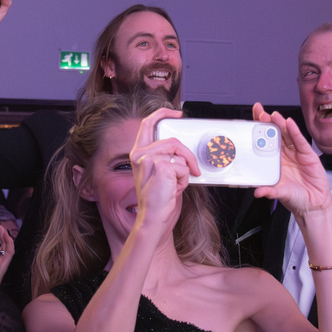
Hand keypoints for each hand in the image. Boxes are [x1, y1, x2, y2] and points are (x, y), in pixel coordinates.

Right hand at [129, 109, 198, 241]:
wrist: (153, 218)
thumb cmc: (158, 200)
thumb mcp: (161, 174)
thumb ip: (166, 158)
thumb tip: (183, 151)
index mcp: (138, 154)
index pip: (147, 124)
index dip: (162, 114)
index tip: (176, 114)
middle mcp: (141, 155)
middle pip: (173, 140)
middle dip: (188, 155)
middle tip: (193, 169)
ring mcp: (149, 159)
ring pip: (180, 154)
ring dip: (185, 170)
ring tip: (177, 184)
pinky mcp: (161, 166)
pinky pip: (183, 166)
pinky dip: (184, 179)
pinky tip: (174, 189)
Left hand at [252, 104, 331, 219]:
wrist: (313, 204)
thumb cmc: (295, 198)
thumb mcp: (279, 194)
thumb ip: (269, 191)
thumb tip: (258, 192)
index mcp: (273, 162)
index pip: (264, 143)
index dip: (258, 132)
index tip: (250, 121)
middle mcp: (284, 155)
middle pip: (274, 135)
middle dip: (267, 123)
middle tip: (260, 112)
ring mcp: (296, 154)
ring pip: (286, 135)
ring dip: (280, 124)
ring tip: (273, 115)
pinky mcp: (308, 155)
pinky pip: (300, 141)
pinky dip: (294, 132)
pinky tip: (289, 123)